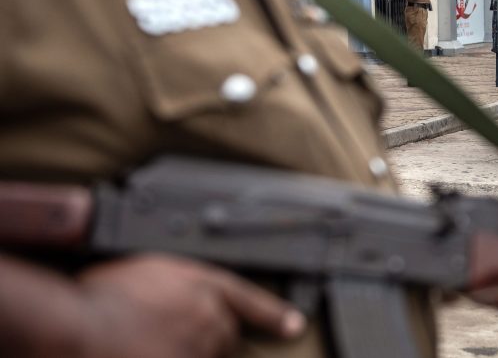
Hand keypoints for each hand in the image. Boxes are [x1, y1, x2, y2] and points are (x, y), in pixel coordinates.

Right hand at [77, 254, 304, 357]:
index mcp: (203, 286)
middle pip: (228, 339)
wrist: (79, 327)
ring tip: (155, 344)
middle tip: (174, 340)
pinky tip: (156, 350)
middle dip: (212, 342)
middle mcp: (209, 319)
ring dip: (196, 354)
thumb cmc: (100, 295)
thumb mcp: (147, 272)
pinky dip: (186, 357)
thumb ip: (173, 285)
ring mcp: (198, 352)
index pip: (249, 300)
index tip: (294, 325)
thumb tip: (174, 302)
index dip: (272, 314)